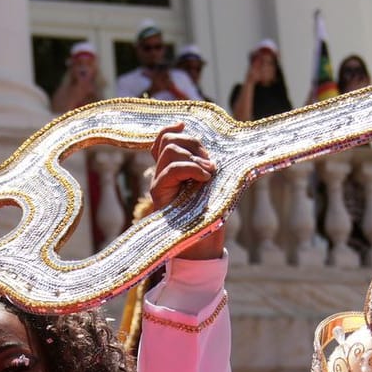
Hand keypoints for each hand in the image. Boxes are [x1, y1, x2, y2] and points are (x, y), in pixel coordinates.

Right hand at [144, 122, 223, 259]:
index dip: (172, 128)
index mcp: (171, 170)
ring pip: (170, 150)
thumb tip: (214, 150)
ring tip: (209, 174)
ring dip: (195, 158)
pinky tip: (205, 178)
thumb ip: (207, 165)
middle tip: (210, 165)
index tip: (184, 125)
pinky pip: (172, 168)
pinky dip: (192, 168)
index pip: (162, 140)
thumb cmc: (210, 217)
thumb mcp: (212, 184)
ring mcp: (158, 184)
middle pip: (168, 140)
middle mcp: (160, 175)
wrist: (201, 247)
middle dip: (194, 144)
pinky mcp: (158, 194)